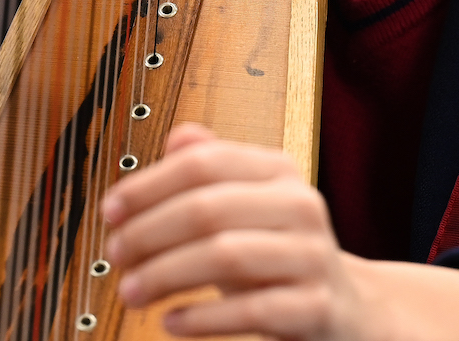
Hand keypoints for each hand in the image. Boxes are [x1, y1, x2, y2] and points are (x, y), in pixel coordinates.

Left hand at [101, 123, 458, 340]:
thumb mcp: (247, 205)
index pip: (204, 163)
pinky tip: (171, 322)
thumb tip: (178, 136)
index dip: (148, 184)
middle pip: (208, 208)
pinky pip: (252, 310)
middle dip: (149, 233)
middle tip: (114, 255)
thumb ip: (213, 169)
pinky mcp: (317, 307)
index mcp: (278, 171)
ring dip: (166, 275)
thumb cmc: (280, 257)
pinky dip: (203, 318)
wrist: (348, 309)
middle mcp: (299, 205)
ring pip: (226, 256)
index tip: (110, 210)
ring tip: (131, 291)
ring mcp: (312, 256)